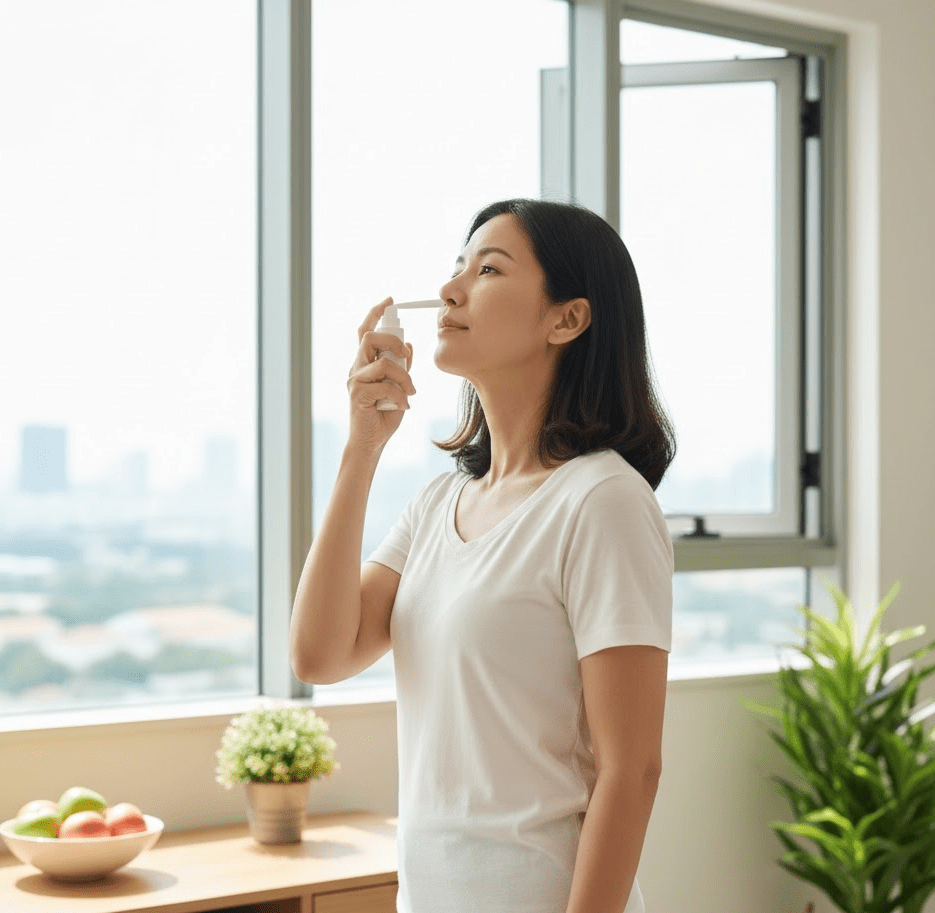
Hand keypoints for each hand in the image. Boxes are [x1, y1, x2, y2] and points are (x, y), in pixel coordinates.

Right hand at [346, 297, 415, 452]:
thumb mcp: (399, 387)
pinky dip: (400, 394)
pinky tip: (404, 405)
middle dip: (393, 340)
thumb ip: (402, 367)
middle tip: (407, 356)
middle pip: (369, 337)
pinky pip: (385, 385)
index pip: (366, 331)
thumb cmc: (384, 414)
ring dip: (403, 375)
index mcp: (365, 363)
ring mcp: (355, 380)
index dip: (375, 313)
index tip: (389, 301)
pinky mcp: (358, 394)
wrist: (372, 442)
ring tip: (410, 392)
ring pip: (382, 362)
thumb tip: (409, 346)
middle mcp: (357, 367)